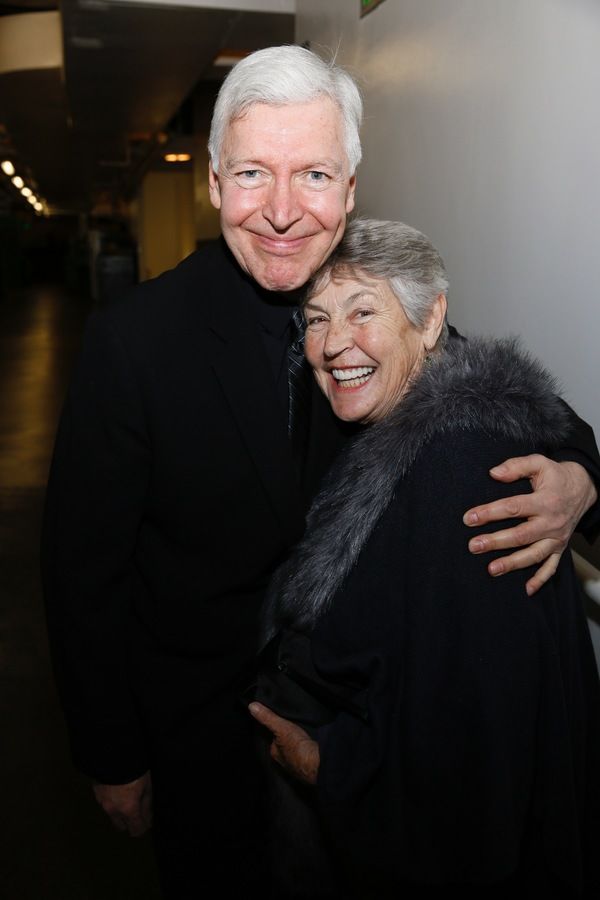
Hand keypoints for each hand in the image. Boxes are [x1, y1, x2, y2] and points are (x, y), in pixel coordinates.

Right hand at [92, 771, 152, 836]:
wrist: (112, 753)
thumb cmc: (134, 768)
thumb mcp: (147, 785)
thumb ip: (146, 803)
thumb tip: (147, 816)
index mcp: (128, 809)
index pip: (136, 830)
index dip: (143, 827)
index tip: (148, 820)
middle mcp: (113, 810)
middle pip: (121, 827)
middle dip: (129, 822)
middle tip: (137, 809)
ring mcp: (102, 802)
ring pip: (112, 814)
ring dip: (119, 810)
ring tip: (127, 796)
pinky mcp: (96, 792)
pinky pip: (105, 802)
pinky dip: (112, 800)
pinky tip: (117, 788)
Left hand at [249, 702, 319, 784]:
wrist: (316, 763)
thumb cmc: (297, 747)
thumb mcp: (280, 727)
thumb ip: (267, 717)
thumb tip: (252, 706)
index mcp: (275, 754)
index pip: (272, 743)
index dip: (276, 736)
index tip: (280, 729)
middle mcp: (284, 763)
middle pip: (283, 751)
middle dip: (286, 745)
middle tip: (292, 735)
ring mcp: (296, 768)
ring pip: (294, 757)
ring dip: (297, 751)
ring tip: (301, 742)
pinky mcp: (309, 771)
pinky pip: (305, 762)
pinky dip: (306, 757)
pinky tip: (310, 752)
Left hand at [463, 456, 596, 595]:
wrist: (583, 488)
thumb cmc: (556, 476)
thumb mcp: (539, 463)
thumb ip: (516, 466)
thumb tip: (493, 473)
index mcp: (545, 501)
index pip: (513, 507)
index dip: (490, 513)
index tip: (469, 518)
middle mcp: (551, 522)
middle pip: (521, 535)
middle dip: (496, 542)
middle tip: (474, 546)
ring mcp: (557, 538)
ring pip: (534, 554)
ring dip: (513, 563)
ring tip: (491, 569)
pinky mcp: (560, 548)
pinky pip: (552, 567)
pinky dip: (540, 579)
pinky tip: (526, 589)